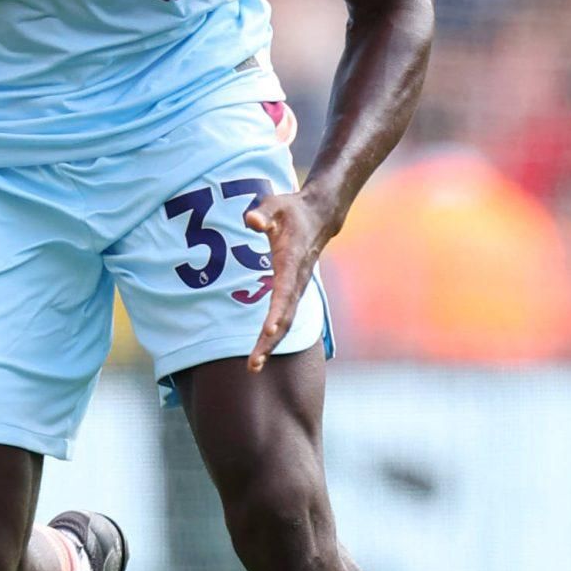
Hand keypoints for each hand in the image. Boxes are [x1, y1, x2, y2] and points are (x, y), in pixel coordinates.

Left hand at [240, 186, 342, 372]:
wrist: (319, 216)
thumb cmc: (292, 210)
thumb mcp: (275, 204)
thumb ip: (263, 212)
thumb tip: (252, 221)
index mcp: (291, 262)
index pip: (285, 290)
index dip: (277, 310)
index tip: (269, 329)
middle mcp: (297, 281)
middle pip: (286, 317)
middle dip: (270, 342)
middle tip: (253, 365)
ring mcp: (297, 288)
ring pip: (287, 322)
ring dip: (271, 345)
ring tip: (253, 366)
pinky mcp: (294, 291)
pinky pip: (285, 318)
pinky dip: (273, 336)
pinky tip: (261, 352)